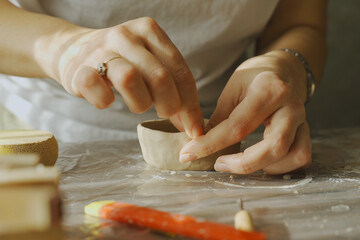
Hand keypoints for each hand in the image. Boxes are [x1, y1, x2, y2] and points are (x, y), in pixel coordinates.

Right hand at [52, 17, 203, 136]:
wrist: (73, 49)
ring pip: (130, 79)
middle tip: (166, 114)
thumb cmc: (121, 61)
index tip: (194, 128)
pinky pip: (97, 90)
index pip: (180, 71)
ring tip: (138, 104)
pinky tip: (107, 100)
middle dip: (170, 105)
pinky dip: (105, 102)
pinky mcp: (78, 68)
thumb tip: (193, 125)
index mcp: (149, 31)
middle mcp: (126, 35)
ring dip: (140, 103)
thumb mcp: (149, 65)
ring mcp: (100, 50)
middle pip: (160, 76)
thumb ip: (173, 88)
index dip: (191, 104)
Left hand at [179, 51, 311, 173]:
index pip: (238, 126)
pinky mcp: (307, 131)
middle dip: (243, 164)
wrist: (283, 70)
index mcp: (268, 90)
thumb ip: (220, 118)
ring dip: (266, 168)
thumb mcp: (232, 89)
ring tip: (241, 163)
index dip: (210, 144)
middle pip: (273, 147)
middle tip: (218, 164)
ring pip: (294, 156)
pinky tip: (263, 164)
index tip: (189, 153)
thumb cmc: (254, 78)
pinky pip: (302, 158)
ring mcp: (303, 120)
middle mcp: (291, 107)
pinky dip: (283, 167)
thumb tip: (199, 144)